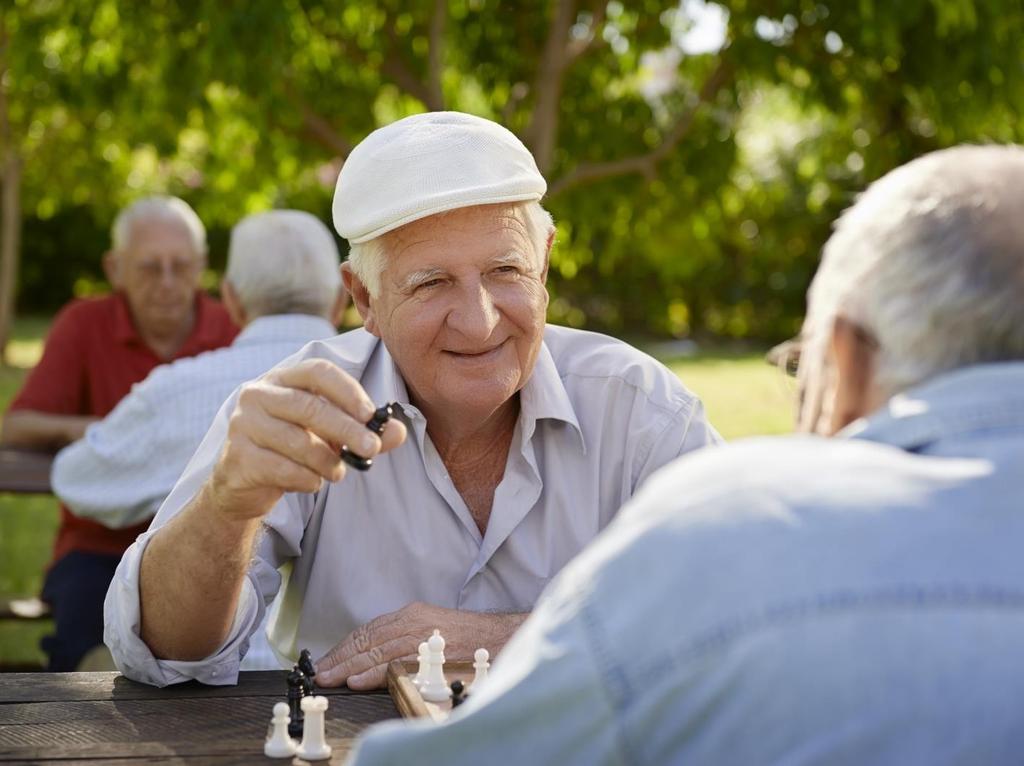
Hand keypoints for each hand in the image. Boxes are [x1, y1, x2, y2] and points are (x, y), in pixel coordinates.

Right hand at [207, 359, 406, 520]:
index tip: (370, 414)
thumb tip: (398, 432)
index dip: (347, 390)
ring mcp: (243, 424)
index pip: (318, 371)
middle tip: (372, 448)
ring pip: (297, 441)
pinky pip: (281, 469)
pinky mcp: (237, 457)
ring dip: (327, 461)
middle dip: (347, 429)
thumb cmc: (292, 450)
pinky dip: (306, 479)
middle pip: (309, 406)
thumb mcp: (331, 437)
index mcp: (282, 379)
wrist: (243, 484)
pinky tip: (313, 482)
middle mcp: (258, 394)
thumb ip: (365, 431)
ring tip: (339, 473)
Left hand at [314, 601, 527, 689]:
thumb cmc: (467, 638)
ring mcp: (421, 636)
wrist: (501, 637)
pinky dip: (374, 672)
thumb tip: (373, 660)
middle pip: (368, 640)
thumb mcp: (431, 629)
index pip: (369, 631)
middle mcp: (413, 621)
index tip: (327, 661)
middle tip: (320, 673)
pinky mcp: (431, 652)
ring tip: (330, 678)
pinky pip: (396, 663)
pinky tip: (358, 680)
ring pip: (377, 651)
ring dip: (349, 666)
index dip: (345, 647)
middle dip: (340, 658)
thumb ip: (405, 639)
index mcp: (411, 615)